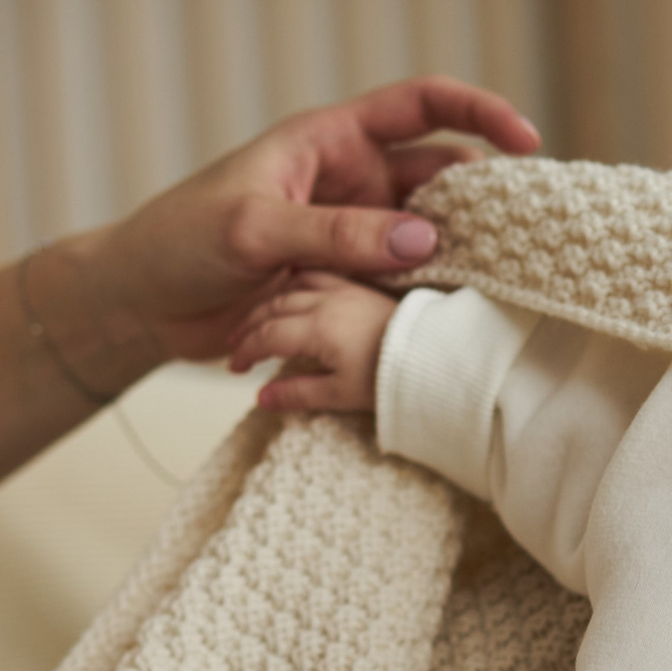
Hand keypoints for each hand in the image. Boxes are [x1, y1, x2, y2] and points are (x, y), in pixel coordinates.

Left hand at [71, 76, 538, 363]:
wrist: (139, 303)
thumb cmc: (180, 241)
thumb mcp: (254, 228)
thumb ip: (338, 232)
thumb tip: (426, 237)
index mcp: (330, 140)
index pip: (421, 106)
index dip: (479, 112)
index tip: (526, 140)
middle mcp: (351, 181)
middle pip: (440, 176)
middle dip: (484, 196)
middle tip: (526, 231)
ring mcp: (351, 236)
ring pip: (428, 236)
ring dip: (461, 254)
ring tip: (504, 280)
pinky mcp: (344, 284)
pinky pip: (401, 284)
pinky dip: (430, 296)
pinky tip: (457, 317)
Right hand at [227, 272, 400, 412]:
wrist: (435, 356)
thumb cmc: (392, 378)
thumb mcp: (341, 394)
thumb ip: (298, 393)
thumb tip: (262, 398)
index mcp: (318, 328)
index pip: (267, 336)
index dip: (246, 351)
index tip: (236, 367)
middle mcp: (327, 301)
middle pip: (275, 307)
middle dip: (250, 325)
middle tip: (237, 344)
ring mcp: (345, 289)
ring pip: (294, 285)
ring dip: (270, 299)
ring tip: (258, 316)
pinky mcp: (360, 287)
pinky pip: (319, 272)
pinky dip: (297, 280)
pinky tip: (293, 288)